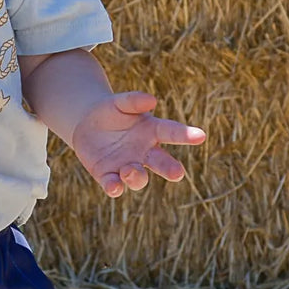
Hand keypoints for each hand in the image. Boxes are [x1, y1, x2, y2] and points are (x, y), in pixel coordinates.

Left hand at [69, 92, 205, 197]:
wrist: (87, 124)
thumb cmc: (111, 111)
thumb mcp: (120, 102)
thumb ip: (134, 100)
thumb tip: (152, 100)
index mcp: (153, 131)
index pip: (172, 132)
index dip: (186, 134)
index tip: (201, 136)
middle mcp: (144, 153)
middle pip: (161, 163)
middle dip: (170, 169)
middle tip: (177, 173)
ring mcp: (127, 166)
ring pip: (139, 178)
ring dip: (137, 177)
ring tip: (129, 169)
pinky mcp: (108, 175)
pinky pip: (114, 185)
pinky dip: (115, 188)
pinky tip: (114, 186)